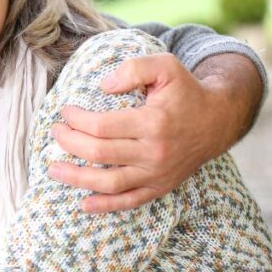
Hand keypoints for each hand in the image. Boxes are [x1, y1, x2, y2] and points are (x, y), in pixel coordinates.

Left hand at [46, 52, 259, 212]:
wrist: (218, 120)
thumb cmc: (185, 91)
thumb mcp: (165, 66)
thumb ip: (133, 69)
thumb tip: (103, 86)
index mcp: (153, 122)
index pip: (101, 126)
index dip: (76, 120)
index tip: (65, 111)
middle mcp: (154, 152)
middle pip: (99, 153)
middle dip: (69, 143)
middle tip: (55, 132)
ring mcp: (157, 174)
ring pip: (109, 183)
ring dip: (76, 178)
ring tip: (53, 169)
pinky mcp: (161, 186)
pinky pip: (130, 201)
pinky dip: (106, 205)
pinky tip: (84, 204)